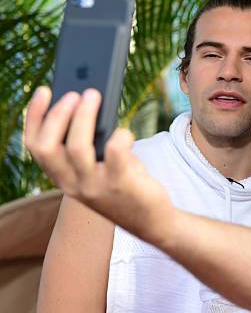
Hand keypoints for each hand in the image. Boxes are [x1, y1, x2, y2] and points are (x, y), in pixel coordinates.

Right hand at [25, 87, 173, 240]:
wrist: (153, 221)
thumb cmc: (125, 185)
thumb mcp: (99, 168)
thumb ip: (90, 144)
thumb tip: (89, 103)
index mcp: (63, 178)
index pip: (36, 147)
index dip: (35, 117)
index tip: (44, 91)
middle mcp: (72, 184)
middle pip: (48, 146)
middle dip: (59, 114)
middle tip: (78, 94)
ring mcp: (95, 186)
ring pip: (77, 147)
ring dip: (85, 117)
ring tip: (95, 97)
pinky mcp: (120, 184)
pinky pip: (114, 152)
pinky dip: (120, 135)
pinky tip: (126, 132)